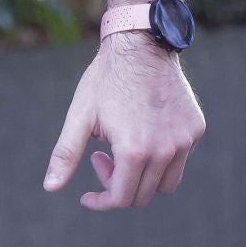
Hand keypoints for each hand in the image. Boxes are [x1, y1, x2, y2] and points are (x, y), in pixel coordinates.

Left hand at [43, 32, 205, 208]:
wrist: (140, 45)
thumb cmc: (104, 80)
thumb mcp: (79, 117)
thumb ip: (66, 155)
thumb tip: (50, 188)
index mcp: (134, 151)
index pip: (121, 198)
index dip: (101, 201)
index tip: (86, 196)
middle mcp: (165, 151)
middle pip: (143, 194)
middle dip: (117, 184)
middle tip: (100, 156)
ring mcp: (184, 141)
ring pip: (165, 182)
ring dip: (141, 176)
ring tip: (121, 148)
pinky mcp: (195, 128)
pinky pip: (180, 159)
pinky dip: (160, 158)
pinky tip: (142, 133)